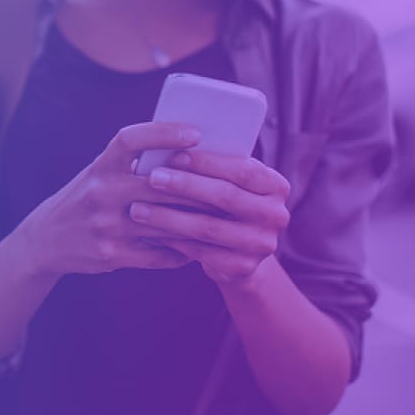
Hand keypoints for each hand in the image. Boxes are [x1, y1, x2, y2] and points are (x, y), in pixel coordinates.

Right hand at [11, 122, 217, 278]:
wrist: (47, 238)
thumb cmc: (87, 198)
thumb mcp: (100, 173)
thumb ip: (134, 165)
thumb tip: (189, 152)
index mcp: (100, 165)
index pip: (131, 139)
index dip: (163, 133)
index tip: (195, 133)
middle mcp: (100, 191)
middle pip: (160, 185)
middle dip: (198, 188)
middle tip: (231, 187)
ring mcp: (105, 224)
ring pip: (165, 222)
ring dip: (197, 223)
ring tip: (223, 220)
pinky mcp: (111, 254)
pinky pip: (158, 253)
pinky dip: (181, 252)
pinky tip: (197, 248)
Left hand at [127, 150, 290, 284]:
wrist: (237, 251)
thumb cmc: (223, 203)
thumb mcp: (227, 182)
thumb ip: (212, 167)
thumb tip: (170, 146)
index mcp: (276, 186)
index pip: (243, 169)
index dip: (208, 163)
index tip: (174, 155)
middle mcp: (276, 215)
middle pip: (226, 197)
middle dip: (185, 186)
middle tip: (152, 178)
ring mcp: (262, 245)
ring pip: (209, 227)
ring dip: (169, 217)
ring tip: (139, 208)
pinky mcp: (243, 268)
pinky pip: (201, 252)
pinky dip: (173, 241)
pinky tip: (150, 232)